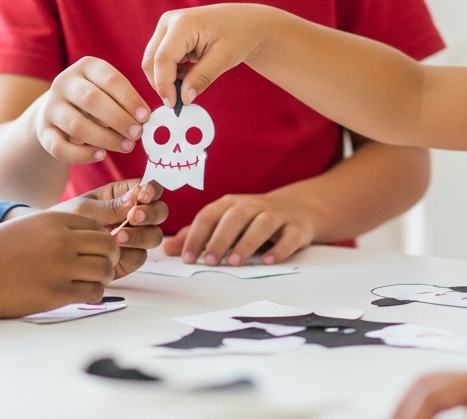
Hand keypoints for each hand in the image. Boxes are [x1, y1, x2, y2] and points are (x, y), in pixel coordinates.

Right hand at [0, 210, 118, 319]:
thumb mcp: (25, 227)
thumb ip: (54, 229)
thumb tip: (81, 239)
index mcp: (54, 220)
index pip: (97, 225)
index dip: (101, 239)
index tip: (95, 250)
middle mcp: (61, 240)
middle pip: (108, 245)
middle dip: (109, 257)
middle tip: (99, 267)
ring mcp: (60, 267)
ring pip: (105, 269)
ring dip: (102, 277)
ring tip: (89, 281)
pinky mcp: (56, 293)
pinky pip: (93, 292)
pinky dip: (93, 295)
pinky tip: (80, 294)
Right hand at [33, 56, 149, 163]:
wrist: (57, 112)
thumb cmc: (95, 102)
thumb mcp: (108, 92)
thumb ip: (125, 101)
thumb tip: (146, 120)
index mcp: (86, 67)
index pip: (110, 79)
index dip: (130, 99)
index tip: (146, 116)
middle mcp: (64, 82)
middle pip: (91, 100)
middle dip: (118, 118)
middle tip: (138, 134)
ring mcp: (50, 107)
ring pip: (76, 125)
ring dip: (105, 138)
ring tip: (127, 146)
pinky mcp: (43, 131)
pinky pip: (60, 147)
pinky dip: (82, 154)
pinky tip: (101, 156)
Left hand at [51, 179, 167, 276]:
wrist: (51, 249)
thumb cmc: (66, 220)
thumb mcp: (83, 208)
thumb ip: (109, 206)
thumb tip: (134, 200)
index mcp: (124, 194)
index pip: (149, 188)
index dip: (153, 190)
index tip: (143, 195)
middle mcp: (133, 215)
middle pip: (160, 212)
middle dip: (151, 214)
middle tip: (134, 217)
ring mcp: (134, 237)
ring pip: (154, 236)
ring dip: (141, 236)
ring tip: (117, 237)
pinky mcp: (129, 258)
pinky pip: (140, 256)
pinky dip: (130, 253)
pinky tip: (113, 251)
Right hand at [142, 3, 276, 107]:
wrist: (246, 22)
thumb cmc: (239, 35)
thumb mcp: (224, 58)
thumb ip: (202, 78)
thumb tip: (183, 99)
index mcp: (183, 23)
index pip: (162, 59)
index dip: (163, 85)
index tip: (173, 105)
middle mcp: (169, 22)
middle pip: (151, 60)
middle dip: (161, 84)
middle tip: (179, 102)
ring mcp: (167, 27)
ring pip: (153, 61)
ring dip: (166, 79)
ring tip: (189, 86)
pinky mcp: (168, 35)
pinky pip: (161, 59)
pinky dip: (171, 73)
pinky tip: (188, 77)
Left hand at [163, 191, 315, 266]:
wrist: (298, 209)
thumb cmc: (252, 219)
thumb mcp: (224, 223)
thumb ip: (197, 235)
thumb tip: (167, 250)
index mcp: (230, 204)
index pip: (209, 215)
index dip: (197, 235)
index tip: (186, 257)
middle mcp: (252, 206)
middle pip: (234, 217)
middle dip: (220, 238)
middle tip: (210, 261)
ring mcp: (276, 216)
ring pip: (262, 224)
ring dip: (247, 242)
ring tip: (235, 262)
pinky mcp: (296, 228)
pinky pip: (289, 236)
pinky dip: (280, 248)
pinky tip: (268, 261)